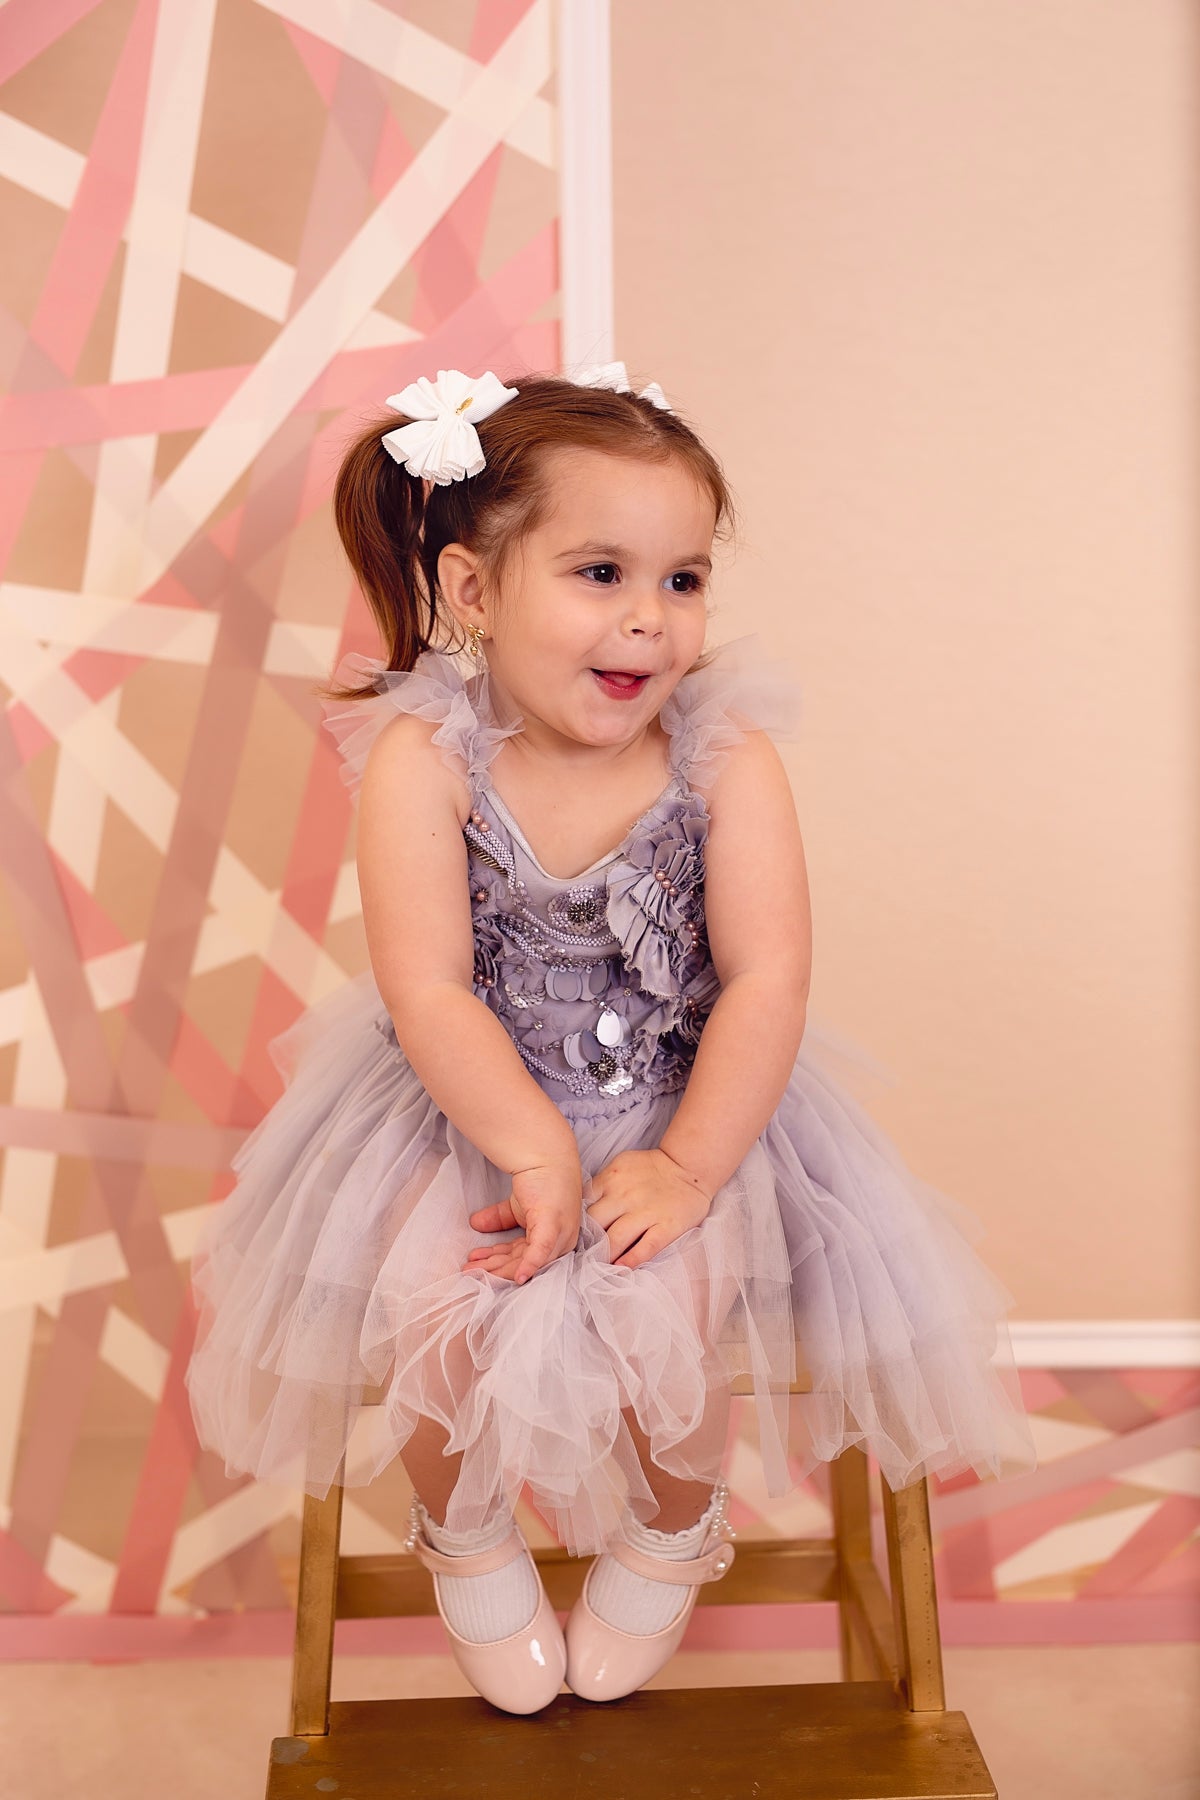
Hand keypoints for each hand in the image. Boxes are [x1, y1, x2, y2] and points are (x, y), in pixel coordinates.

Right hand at [464, 1156, 581, 1284]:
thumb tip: (475, 1223)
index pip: (522, 1257)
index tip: (475, 1264)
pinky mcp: (553, 1226)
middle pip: (521, 1263)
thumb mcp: (515, 1206)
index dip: (497, 1262)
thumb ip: (498, 1217)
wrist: (548, 1157)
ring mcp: (559, 1235)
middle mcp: (559, 1242)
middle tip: (469, 1271)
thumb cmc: (540, 1180)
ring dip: (498, 1267)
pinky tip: (517, 1277)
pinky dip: (529, 1265)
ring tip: (473, 1268)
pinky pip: (541, 1251)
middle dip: (493, 1269)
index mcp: (552, 1239)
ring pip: (525, 1260)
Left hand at [584, 1147, 712, 1269]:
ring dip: (604, 1256)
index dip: (576, 1222)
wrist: (688, 1167)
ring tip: (597, 1267)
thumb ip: (601, 1185)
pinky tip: (620, 1268)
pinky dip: (631, 1260)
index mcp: (611, 1179)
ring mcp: (647, 1212)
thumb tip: (579, 1209)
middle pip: (595, 1224)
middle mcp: (626, 1196)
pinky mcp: (667, 1226)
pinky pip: (646, 1247)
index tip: (573, 1235)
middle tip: (581, 1256)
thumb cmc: (650, 1169)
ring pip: (616, 1239)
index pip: (583, 1204)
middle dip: (587, 1242)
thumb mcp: (620, 1166)